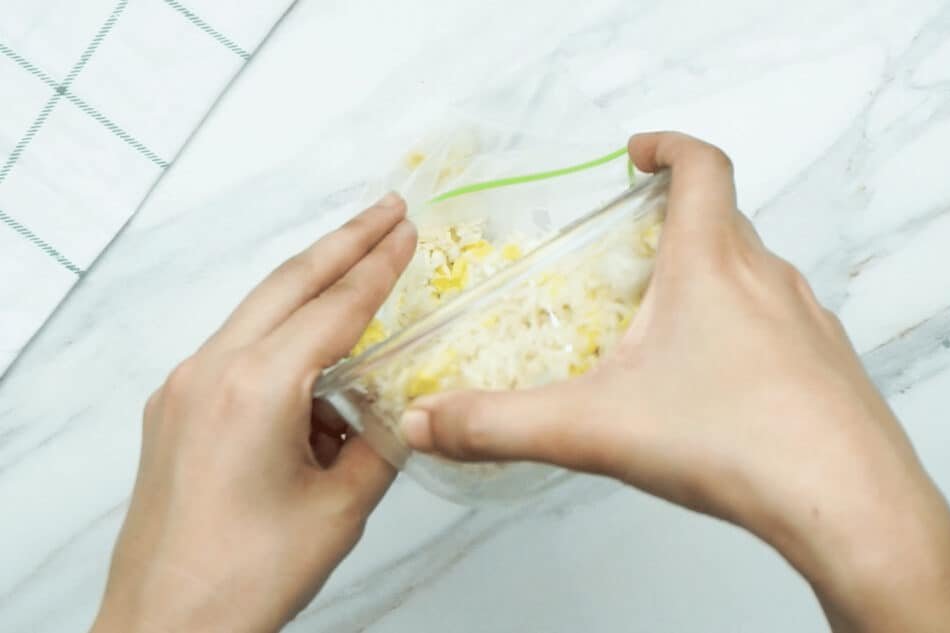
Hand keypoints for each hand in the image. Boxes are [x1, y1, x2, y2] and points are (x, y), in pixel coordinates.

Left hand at [91, 194, 415, 632]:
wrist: (164, 627)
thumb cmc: (248, 576)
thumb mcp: (342, 508)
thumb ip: (380, 443)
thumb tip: (401, 409)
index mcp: (258, 388)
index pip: (335, 308)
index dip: (379, 266)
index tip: (407, 230)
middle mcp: (212, 371)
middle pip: (288, 284)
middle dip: (343, 242)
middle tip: (387, 208)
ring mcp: (184, 387)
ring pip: (258, 313)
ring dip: (311, 289)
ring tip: (361, 275)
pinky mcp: (173, 409)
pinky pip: (237, 352)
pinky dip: (282, 341)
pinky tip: (318, 368)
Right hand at [399, 133, 949, 631]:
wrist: (851, 505)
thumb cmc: (733, 443)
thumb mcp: (596, 429)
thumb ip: (500, 425)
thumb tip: (424, 422)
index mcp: (712, 265)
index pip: (703, 166)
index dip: (669, 146)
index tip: (636, 155)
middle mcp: (769, 278)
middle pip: (724, 220)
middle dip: (673, 224)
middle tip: (627, 256)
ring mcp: (809, 321)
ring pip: (755, 274)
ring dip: (710, 278)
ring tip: (664, 326)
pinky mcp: (830, 365)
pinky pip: (783, 323)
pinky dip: (745, 329)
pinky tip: (719, 386)